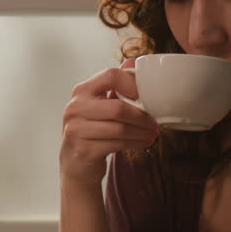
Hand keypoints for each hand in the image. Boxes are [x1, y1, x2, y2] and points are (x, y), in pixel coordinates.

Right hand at [58, 59, 157, 187]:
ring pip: (120, 128)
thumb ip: (114, 89)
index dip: (132, 84)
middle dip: (142, 117)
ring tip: (153, 134)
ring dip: (142, 132)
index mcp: (81, 91)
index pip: (110, 76)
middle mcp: (75, 108)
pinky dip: (135, 143)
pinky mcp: (84, 150)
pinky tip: (143, 142)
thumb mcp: (97, 107)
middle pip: (118, 108)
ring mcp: (77, 130)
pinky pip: (117, 144)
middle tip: (155, 123)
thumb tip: (136, 67)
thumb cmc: (91, 132)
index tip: (144, 97)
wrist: (74, 164)